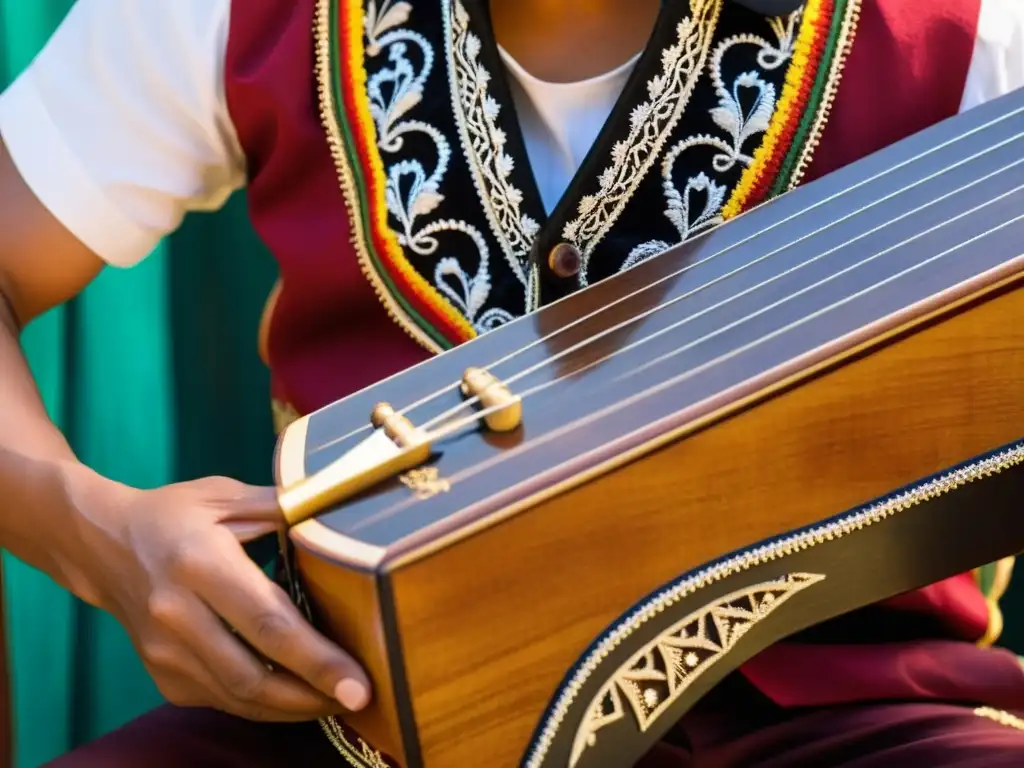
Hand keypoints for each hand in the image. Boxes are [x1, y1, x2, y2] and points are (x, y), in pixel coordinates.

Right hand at [67, 474, 370, 721]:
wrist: (101, 544)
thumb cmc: (174, 514)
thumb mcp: (225, 496)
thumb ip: (283, 506)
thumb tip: (341, 507)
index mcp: (201, 565)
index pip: (268, 623)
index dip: (317, 660)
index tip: (358, 685)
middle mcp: (178, 616)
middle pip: (256, 675)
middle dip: (315, 696)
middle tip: (363, 699)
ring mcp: (166, 653)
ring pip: (240, 698)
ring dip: (294, 708)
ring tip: (339, 699)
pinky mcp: (164, 676)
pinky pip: (224, 700)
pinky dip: (265, 704)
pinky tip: (299, 694)